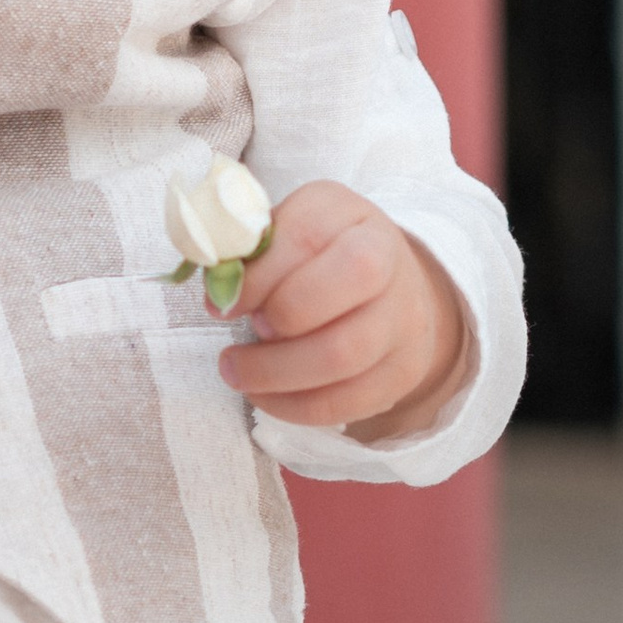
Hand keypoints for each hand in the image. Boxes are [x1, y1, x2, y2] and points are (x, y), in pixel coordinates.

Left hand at [213, 178, 468, 442]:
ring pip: (340, 356)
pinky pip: (347, 402)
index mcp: (351, 217)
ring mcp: (403, 320)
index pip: (305, 237)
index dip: (256, 276)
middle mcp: (389, 262)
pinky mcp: (402, 371)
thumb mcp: (290, 231)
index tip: (219, 304)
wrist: (394, 287)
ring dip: (274, 373)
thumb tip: (218, 294)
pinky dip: (294, 406)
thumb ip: (252, 252)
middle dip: (270, 324)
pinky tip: (264, 394)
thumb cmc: (322, 256)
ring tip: (238, 371)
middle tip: (241, 334)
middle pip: (329, 296)